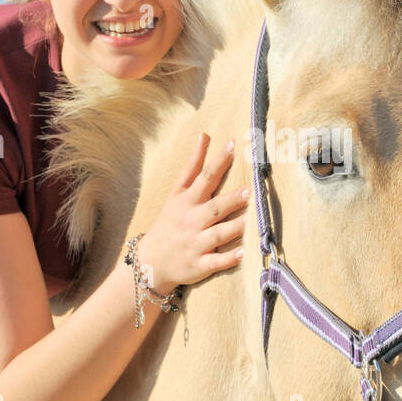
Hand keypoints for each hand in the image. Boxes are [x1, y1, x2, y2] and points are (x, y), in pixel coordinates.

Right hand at [137, 133, 249, 294]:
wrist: (149, 261)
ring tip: (251, 220)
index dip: (217, 161)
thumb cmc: (170, 222)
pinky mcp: (198, 265)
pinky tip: (242, 253)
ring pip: (217, 235)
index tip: (232, 144)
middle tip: (249, 189)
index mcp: (186, 201)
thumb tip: (205, 135)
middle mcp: (191, 221)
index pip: (202, 177)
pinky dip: (228, 259)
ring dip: (234, 227)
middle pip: (214, 207)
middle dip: (231, 199)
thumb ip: (193, 166)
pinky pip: (215, 262)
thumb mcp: (176, 193)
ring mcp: (195, 244)